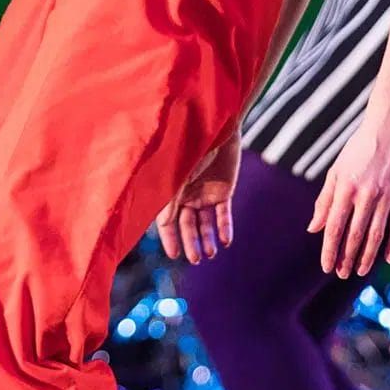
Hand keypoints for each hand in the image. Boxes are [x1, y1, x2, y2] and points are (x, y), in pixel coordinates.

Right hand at [156, 133, 240, 264]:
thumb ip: (171, 198)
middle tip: (196, 260)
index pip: (168, 221)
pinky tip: (226, 241)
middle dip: (190, 244)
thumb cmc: (193, 147)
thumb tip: (163, 224)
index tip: (174, 255)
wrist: (219, 128)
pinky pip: (224, 215)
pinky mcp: (224, 191)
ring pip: (205, 223)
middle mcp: (187, 196)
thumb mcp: (179, 174)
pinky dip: (225, 228)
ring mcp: (206, 194)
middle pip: (187, 226)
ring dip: (207, 239)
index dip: (170, 238)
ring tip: (210, 254)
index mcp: (172, 193)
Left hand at [309, 105, 389, 277]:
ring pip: (376, 235)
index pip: (335, 227)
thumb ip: (325, 201)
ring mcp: (387, 196)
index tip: (326, 266)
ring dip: (367, 256)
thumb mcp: (337, 170)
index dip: (330, 250)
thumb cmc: (359, 148)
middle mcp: (366, 194)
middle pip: (355, 235)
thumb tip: (313, 229)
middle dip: (347, 258)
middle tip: (342, 273)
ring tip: (360, 270)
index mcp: (346, 187)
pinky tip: (388, 259)